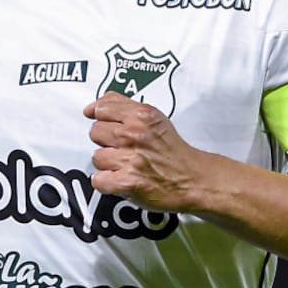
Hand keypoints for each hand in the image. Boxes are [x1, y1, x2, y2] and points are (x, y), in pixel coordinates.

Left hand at [83, 92, 205, 211]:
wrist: (191, 179)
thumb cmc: (173, 151)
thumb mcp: (153, 117)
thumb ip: (123, 105)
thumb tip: (95, 105)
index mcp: (140, 115)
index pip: (101, 109)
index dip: (103, 119)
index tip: (106, 124)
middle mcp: (133, 134)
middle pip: (95, 132)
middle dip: (106, 141)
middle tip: (123, 148)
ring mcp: (128, 159)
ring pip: (96, 157)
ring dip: (108, 163)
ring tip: (125, 164)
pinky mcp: (126, 182)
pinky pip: (98, 180)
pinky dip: (106, 182)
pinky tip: (120, 178)